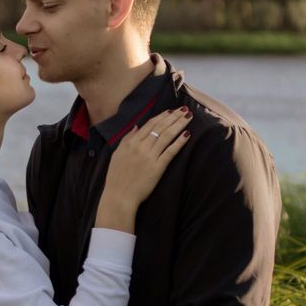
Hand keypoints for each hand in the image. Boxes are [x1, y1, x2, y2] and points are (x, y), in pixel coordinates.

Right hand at [97, 107, 191, 229]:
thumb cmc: (116, 177)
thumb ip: (127, 139)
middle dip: (173, 117)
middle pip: (160, 127)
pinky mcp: (158, 167)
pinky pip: (171, 151)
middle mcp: (141, 147)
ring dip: (179, 125)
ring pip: (167, 136)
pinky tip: (187, 134)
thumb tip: (137, 126)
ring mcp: (150, 157)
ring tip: (188, 117)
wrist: (119, 196)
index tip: (171, 111)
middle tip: (184, 109)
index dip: (162, 116)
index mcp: (131, 142)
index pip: (149, 125)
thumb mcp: (117, 154)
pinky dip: (179, 142)